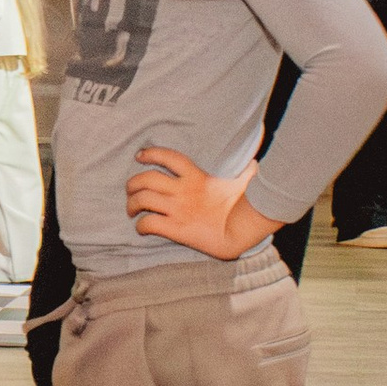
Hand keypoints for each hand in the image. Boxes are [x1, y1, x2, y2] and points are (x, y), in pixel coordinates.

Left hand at [123, 150, 279, 261]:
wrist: (244, 231)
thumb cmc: (247, 209)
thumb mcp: (244, 183)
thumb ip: (245, 171)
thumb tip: (256, 165)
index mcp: (197, 177)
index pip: (169, 157)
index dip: (151, 153)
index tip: (139, 155)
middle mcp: (184, 191)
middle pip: (147, 178)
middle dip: (133, 184)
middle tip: (131, 191)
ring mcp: (178, 209)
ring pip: (142, 199)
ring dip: (132, 204)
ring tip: (131, 210)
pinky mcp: (177, 229)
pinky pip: (149, 223)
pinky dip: (140, 226)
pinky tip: (142, 229)